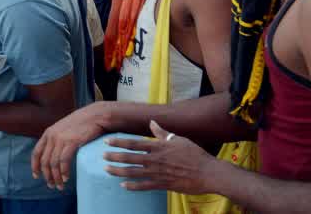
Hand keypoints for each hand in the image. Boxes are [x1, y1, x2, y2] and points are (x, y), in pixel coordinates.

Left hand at [31, 102, 111, 188]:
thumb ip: (57, 139)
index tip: (36, 176)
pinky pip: (64, 161)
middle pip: (44, 161)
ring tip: (60, 186)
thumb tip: (54, 153)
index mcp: (48, 133)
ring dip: (56, 177)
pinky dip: (64, 172)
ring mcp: (61, 139)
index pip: (36, 152)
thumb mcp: (63, 128)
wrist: (95, 115)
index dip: (35, 166)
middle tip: (52, 185)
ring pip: (54, 163)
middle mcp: (52, 136)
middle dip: (47, 176)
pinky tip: (66, 178)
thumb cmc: (82, 123)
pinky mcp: (72, 142)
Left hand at [102, 120, 216, 193]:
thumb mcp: (179, 139)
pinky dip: (132, 186)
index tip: (107, 141)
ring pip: (133, 172)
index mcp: (158, 147)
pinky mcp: (163, 184)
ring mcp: (158, 173)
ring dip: (118, 171)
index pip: (134, 143)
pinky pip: (144, 186)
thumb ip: (162, 133)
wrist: (208, 173)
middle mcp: (155, 159)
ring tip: (107, 170)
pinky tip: (123, 185)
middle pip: (130, 158)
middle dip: (114, 157)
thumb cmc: (195, 155)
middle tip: (102, 156)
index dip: (119, 142)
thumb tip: (151, 122)